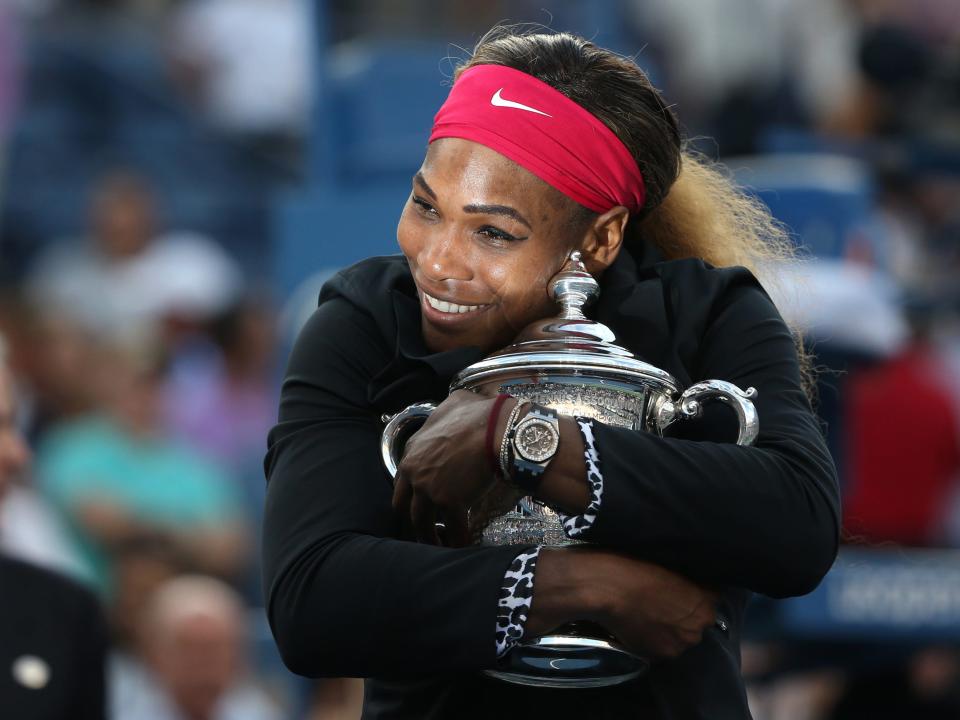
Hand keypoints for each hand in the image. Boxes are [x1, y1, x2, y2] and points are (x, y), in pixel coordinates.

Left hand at [391, 390, 500, 545]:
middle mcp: (414, 472)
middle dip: (411, 519)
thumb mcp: (454, 404)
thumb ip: (445, 412)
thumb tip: (453, 405)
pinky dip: (459, 540)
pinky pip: (453, 530)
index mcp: (412, 451)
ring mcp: (429, 490)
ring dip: (430, 537)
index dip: (410, 492)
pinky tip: (465, 545)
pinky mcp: (450, 504)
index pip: (401, 479)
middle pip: (403, 506)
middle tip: (422, 527)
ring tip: (440, 544)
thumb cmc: (478, 414)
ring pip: (422, 524)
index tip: (418, 501)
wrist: (496, 429)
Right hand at [528, 548, 719, 659]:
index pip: (712, 597)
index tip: (679, 587)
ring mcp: (682, 642)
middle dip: (683, 613)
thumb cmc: (632, 564)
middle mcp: (700, 624)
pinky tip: (638, 624)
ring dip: (669, 629)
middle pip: (698, 621)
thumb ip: (687, 578)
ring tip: (646, 613)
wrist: (604, 585)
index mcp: (707, 598)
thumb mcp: (668, 561)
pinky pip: (662, 648)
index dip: (694, 592)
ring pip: (680, 637)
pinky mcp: (661, 655)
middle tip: (660, 601)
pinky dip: (653, 640)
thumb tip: (690, 584)